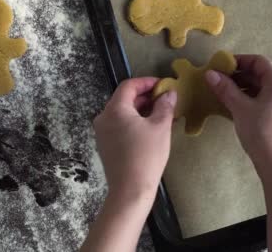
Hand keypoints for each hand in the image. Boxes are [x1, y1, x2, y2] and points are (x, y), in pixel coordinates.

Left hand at [93, 77, 176, 198]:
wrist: (130, 189)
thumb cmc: (146, 155)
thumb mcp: (160, 127)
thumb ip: (165, 106)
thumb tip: (169, 93)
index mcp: (114, 109)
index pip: (128, 86)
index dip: (146, 82)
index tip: (163, 85)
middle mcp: (103, 117)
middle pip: (124, 98)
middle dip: (145, 97)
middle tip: (165, 100)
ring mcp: (102, 132)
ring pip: (122, 113)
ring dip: (141, 110)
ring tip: (162, 114)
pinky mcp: (105, 144)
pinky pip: (119, 125)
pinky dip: (134, 122)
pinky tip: (151, 128)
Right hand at [205, 54, 271, 169]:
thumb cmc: (260, 131)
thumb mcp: (239, 108)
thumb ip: (225, 88)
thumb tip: (210, 73)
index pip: (259, 61)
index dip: (239, 60)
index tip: (221, 65)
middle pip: (261, 74)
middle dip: (238, 75)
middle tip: (218, 79)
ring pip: (262, 87)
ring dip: (242, 86)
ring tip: (223, 92)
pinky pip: (265, 98)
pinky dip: (249, 97)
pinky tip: (234, 104)